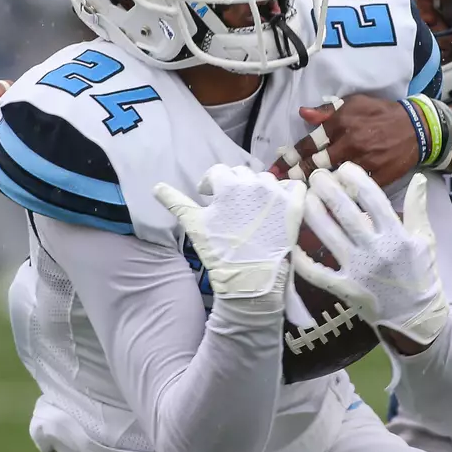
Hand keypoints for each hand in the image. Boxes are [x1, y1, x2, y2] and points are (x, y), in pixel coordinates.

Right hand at [155, 165, 305, 300]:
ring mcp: (278, 195)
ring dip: (258, 189)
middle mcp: (255, 183)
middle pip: (242, 173)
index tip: (208, 195)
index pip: (218, 171)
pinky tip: (277, 206)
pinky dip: (287, 192)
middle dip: (234, 185)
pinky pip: (295, 187)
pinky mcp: (296, 208)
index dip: (211, 183)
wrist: (251, 280)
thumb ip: (175, 201)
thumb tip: (155, 186)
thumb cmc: (220, 252)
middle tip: (231, 205)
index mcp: (229, 184)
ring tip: (252, 208)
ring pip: (267, 179)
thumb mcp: (194, 225)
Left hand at [271, 94, 422, 187]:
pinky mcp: (378, 178)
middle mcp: (351, 143)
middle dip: (294, 176)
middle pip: (316, 164)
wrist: (418, 128)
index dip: (289, 158)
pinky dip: (341, 199)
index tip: (274, 170)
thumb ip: (328, 111)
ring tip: (296, 199)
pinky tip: (326, 208)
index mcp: (343, 123)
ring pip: (333, 180)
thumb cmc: (383, 114)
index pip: (310, 143)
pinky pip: (355, 191)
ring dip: (314, 190)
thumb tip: (303, 114)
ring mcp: (365, 162)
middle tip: (278, 187)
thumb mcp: (356, 103)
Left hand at [290, 163, 447, 349]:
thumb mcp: (426, 239)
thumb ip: (418, 208)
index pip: (372, 198)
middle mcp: (376, 250)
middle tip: (316, 176)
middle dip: (328, 190)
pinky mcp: (346, 289)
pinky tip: (293, 243)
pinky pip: (319, 273)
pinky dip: (303, 259)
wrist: (417, 317)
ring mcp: (359, 270)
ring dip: (313, 213)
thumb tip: (420, 178)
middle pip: (346, 213)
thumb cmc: (421, 274)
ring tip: (303, 197)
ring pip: (329, 236)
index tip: (343, 169)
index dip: (355, 179)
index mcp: (397, 235)